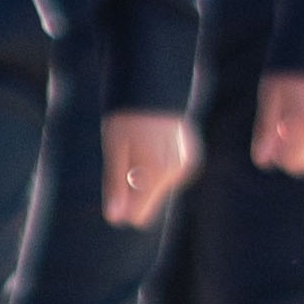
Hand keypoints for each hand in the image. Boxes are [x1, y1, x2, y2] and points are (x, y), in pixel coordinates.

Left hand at [96, 109, 199, 224]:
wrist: (156, 84)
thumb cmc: (127, 117)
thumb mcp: (114, 149)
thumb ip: (116, 185)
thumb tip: (115, 219)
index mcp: (155, 173)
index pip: (139, 216)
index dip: (122, 207)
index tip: (113, 185)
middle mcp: (175, 173)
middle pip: (148, 201)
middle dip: (132, 188)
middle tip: (123, 157)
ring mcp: (185, 165)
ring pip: (157, 188)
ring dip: (143, 174)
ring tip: (137, 145)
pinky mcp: (190, 158)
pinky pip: (166, 175)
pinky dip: (155, 166)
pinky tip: (150, 144)